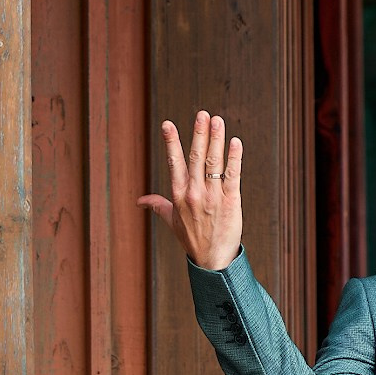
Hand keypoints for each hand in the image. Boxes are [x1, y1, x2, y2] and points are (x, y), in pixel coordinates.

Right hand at [140, 112, 244, 271]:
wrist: (213, 260)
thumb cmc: (192, 239)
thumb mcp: (171, 221)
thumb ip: (157, 205)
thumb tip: (140, 200)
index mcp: (179, 195)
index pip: (174, 163)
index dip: (172, 142)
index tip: (168, 124)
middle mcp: (194, 193)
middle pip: (196, 158)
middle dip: (199, 134)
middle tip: (202, 114)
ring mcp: (213, 197)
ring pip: (214, 163)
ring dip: (216, 140)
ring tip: (218, 120)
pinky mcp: (231, 202)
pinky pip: (233, 176)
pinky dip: (235, 159)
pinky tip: (235, 142)